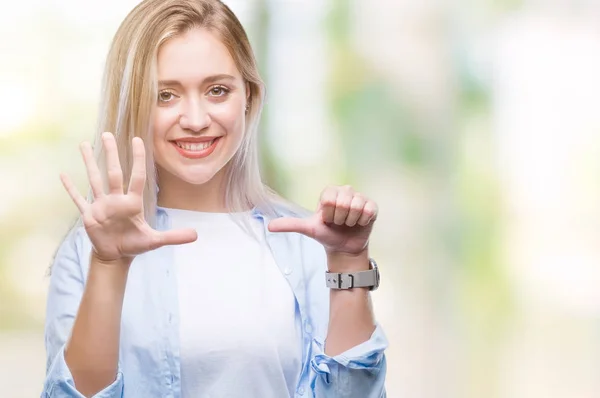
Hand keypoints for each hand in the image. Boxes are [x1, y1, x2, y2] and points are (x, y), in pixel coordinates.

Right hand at [60, 132, 196, 262]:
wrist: (117, 255)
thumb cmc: (135, 244)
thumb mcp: (155, 241)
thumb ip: (174, 237)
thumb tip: (196, 235)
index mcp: (132, 203)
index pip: (137, 176)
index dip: (138, 159)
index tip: (137, 140)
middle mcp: (116, 200)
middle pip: (113, 172)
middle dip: (111, 154)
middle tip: (107, 134)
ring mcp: (101, 205)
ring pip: (94, 179)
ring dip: (89, 162)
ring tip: (84, 144)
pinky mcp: (89, 215)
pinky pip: (78, 199)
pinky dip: (70, 188)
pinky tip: (63, 174)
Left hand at [268, 185, 377, 255]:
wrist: (344, 247)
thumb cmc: (326, 234)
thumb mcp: (308, 229)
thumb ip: (290, 225)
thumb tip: (269, 227)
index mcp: (329, 192)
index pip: (328, 199)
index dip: (328, 214)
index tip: (328, 219)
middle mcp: (345, 191)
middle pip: (343, 202)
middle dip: (339, 218)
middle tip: (339, 223)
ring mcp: (360, 197)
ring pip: (356, 206)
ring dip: (351, 221)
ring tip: (348, 224)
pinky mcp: (372, 206)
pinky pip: (369, 210)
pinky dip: (363, 221)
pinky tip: (359, 224)